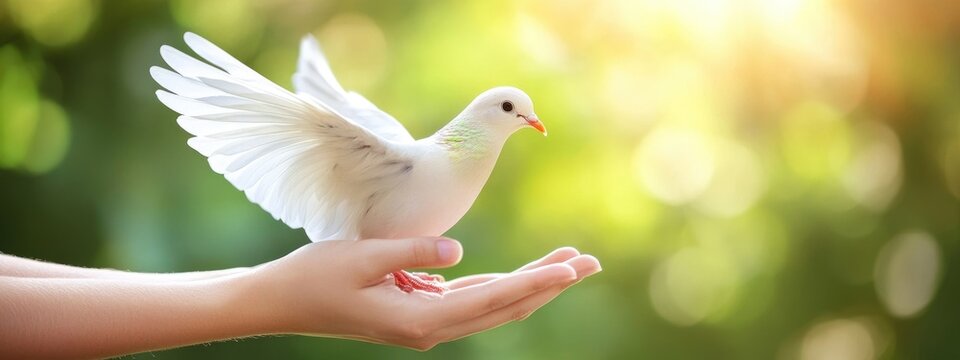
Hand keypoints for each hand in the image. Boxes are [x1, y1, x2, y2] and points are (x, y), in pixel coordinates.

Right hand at [247, 238, 601, 349]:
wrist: (278, 303)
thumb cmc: (315, 276)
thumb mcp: (364, 256)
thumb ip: (415, 252)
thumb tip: (459, 253)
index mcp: (420, 320)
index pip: (494, 299)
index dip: (537, 281)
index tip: (574, 267)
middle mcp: (429, 329)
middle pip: (504, 306)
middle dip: (549, 283)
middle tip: (591, 261)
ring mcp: (424, 325)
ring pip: (492, 305)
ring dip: (531, 285)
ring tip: (568, 263)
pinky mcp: (416, 313)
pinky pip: (469, 302)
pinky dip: (500, 287)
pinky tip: (521, 277)